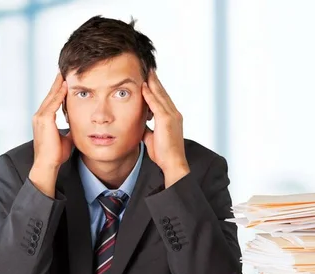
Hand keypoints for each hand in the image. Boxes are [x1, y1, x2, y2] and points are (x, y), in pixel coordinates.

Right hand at [32, 72, 72, 169]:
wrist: (47, 164)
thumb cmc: (55, 155)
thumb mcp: (65, 139)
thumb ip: (70, 129)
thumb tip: (79, 126)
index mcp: (43, 120)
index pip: (52, 100)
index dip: (58, 90)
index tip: (65, 80)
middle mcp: (39, 116)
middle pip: (50, 95)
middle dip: (58, 82)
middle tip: (64, 70)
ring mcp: (40, 117)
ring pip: (51, 96)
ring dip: (58, 84)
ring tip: (65, 73)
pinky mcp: (44, 120)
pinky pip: (53, 103)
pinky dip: (59, 93)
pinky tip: (66, 85)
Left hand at [142, 70, 189, 186]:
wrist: (172, 163)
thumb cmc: (163, 154)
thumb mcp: (152, 139)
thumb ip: (147, 130)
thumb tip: (140, 125)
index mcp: (171, 118)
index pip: (162, 100)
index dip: (156, 89)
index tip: (150, 80)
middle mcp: (174, 114)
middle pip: (163, 94)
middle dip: (155, 81)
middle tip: (149, 69)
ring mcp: (172, 116)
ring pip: (161, 95)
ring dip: (153, 83)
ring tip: (147, 72)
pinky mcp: (167, 120)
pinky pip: (157, 104)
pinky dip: (150, 94)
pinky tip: (144, 86)